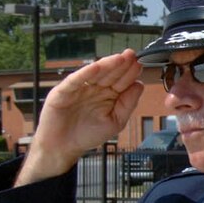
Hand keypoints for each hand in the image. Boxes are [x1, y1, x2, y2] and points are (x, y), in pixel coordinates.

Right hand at [16, 49, 144, 185]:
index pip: (122, 82)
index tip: (140, 64)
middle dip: (122, 65)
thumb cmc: (88, 135)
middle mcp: (95, 89)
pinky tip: (97, 67)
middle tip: (132, 55)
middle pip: (110, 74)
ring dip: (107, 65)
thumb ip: (127, 104)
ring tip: (120, 58)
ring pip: (95, 74)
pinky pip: (76, 81)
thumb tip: (139, 85)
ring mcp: (79, 89)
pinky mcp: (63, 92)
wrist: (63, 147)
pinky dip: (85, 74)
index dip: (130, 73)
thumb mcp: (115, 122)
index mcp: (108, 95)